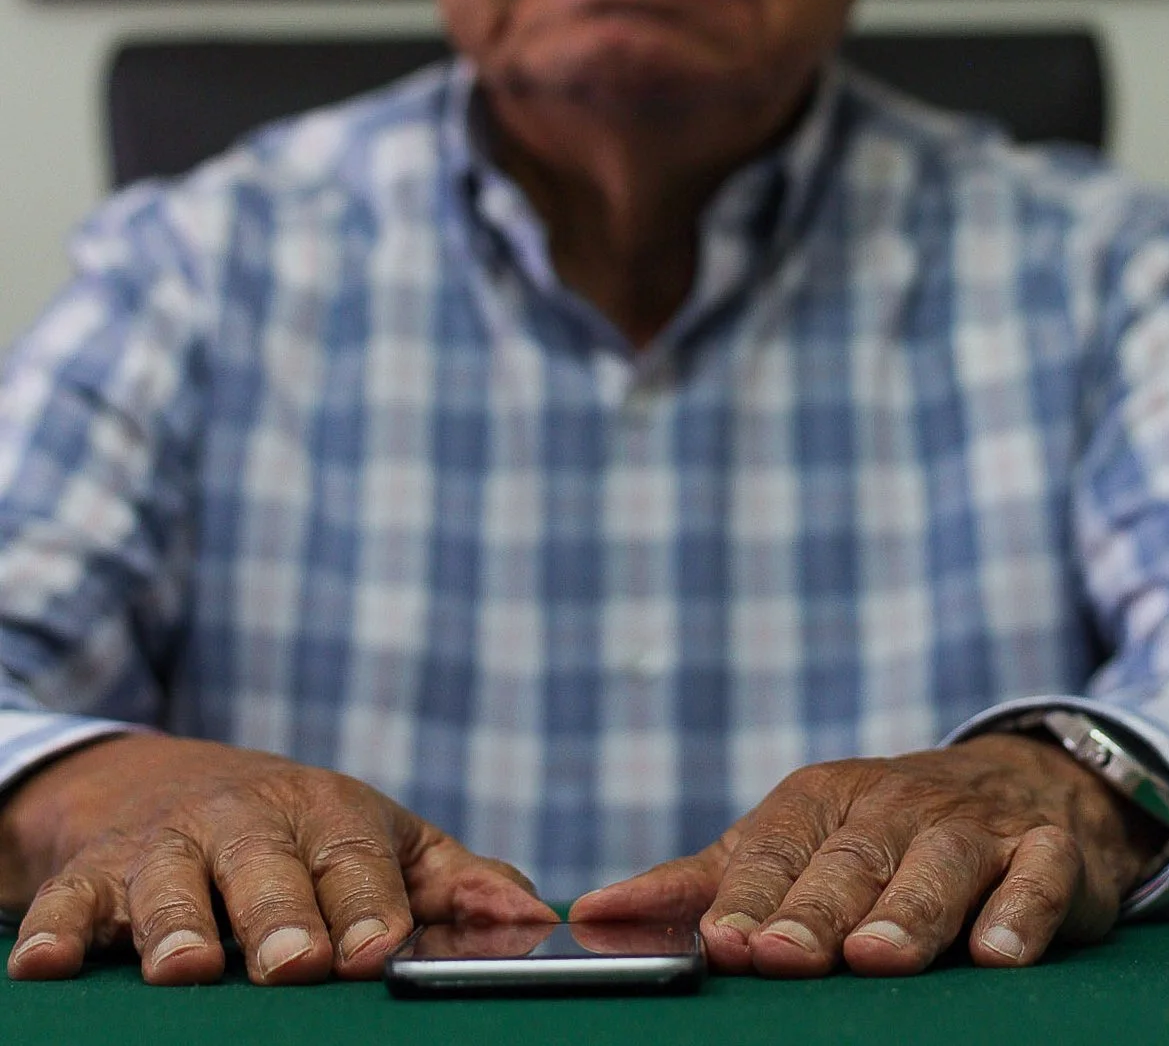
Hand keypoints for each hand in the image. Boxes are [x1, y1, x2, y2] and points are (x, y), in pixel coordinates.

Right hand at [1, 732, 553, 984]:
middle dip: (280, 917)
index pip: (357, 859)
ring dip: (177, 925)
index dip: (370, 906)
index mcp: (327, 814)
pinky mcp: (92, 878)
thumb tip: (538, 919)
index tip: (380, 950)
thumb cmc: (303, 835)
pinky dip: (54, 931)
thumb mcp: (381, 841)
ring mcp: (165, 849)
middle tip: (294, 964)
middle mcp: (245, 824)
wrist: (172, 784)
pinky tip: (45, 965)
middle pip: (265, 871)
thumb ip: (456, 884)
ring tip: (186, 968)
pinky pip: (68, 904)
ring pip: (169, 886)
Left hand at [571, 734, 1162, 975]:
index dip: (748, 899)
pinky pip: (1037, 877)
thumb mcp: (790, 842)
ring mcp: (973, 827)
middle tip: (780, 958)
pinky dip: (1021, 912)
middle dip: (812, 912)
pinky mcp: (1047, 851)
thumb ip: (699, 883)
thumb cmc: (879, 832)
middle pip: (849, 863)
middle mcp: (894, 806)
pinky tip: (998, 952)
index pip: (775, 850)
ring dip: (906, 913)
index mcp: (821, 801)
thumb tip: (588, 912)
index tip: (719, 943)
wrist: (1018, 782)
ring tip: (875, 957)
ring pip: (937, 869)